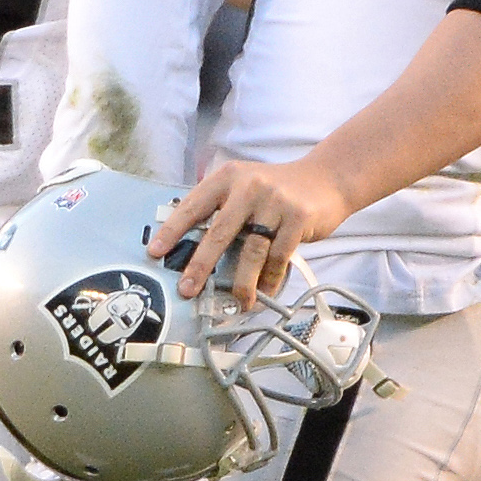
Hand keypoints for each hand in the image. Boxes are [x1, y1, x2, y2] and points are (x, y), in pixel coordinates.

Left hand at [146, 155, 348, 306]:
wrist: (327, 178)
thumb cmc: (277, 190)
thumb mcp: (245, 186)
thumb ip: (221, 207)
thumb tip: (190, 247)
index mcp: (228, 177)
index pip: (193, 206)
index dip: (171, 231)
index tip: (154, 253)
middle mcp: (249, 186)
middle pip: (218, 232)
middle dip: (200, 266)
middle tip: (187, 290)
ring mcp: (275, 201)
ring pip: (251, 251)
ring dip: (242, 282)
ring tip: (237, 303)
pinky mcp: (298, 218)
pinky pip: (279, 257)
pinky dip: (270, 279)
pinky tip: (264, 293)